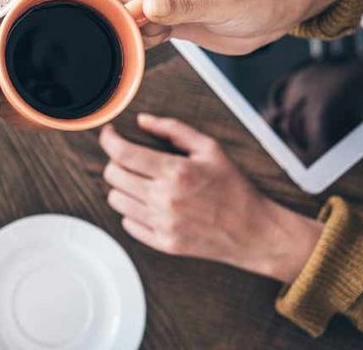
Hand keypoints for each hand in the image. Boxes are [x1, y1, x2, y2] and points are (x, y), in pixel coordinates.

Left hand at [99, 114, 321, 282]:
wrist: (254, 232)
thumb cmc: (233, 187)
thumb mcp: (210, 148)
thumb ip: (173, 129)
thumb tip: (142, 120)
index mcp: (175, 172)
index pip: (122, 153)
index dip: (108, 139)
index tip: (109, 134)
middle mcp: (164, 199)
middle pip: (113, 175)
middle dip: (116, 161)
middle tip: (129, 158)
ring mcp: (162, 224)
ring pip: (116, 199)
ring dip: (122, 187)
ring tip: (141, 182)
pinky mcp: (163, 243)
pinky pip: (127, 223)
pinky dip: (132, 211)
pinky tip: (149, 203)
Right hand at [112, 0, 339, 53]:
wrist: (273, 14)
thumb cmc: (256, 1)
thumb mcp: (222, 4)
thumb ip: (183, 6)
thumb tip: (147, 6)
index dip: (131, 13)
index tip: (145, 32)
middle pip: (123, 3)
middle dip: (132, 25)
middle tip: (159, 37)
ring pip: (128, 18)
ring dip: (138, 34)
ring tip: (166, 36)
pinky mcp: (163, 15)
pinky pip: (140, 29)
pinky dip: (144, 40)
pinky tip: (163, 40)